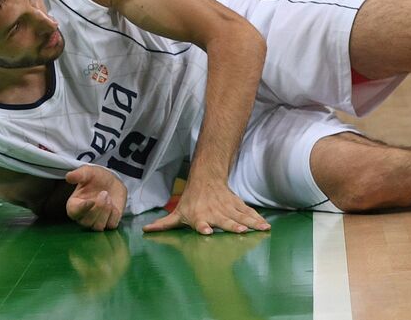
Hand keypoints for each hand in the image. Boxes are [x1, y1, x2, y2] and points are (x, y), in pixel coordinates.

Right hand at [64, 164, 126, 231]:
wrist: (112, 180)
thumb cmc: (96, 178)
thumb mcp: (88, 172)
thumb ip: (79, 174)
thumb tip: (68, 176)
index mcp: (74, 205)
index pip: (74, 213)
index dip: (82, 209)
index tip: (90, 201)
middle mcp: (83, 216)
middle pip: (87, 222)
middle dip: (98, 208)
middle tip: (104, 193)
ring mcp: (96, 221)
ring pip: (98, 227)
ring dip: (105, 212)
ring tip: (109, 198)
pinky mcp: (108, 222)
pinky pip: (111, 225)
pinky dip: (114, 215)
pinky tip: (114, 205)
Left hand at [142, 179, 270, 235]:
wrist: (206, 178)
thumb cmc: (190, 200)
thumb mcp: (177, 212)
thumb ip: (164, 224)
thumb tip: (145, 230)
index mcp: (198, 216)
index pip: (200, 223)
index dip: (203, 227)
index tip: (207, 232)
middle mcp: (213, 212)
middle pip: (225, 220)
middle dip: (234, 226)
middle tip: (243, 231)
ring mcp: (226, 208)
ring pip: (240, 216)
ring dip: (251, 223)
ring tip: (261, 229)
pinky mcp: (236, 204)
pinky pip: (247, 212)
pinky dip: (257, 218)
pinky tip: (265, 225)